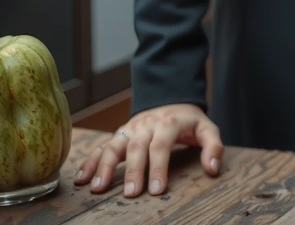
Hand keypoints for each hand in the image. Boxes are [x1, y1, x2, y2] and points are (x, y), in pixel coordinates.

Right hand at [73, 103, 222, 197]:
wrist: (171, 100)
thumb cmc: (189, 122)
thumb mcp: (206, 128)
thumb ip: (213, 146)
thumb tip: (213, 168)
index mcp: (169, 123)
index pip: (162, 144)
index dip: (159, 166)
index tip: (157, 189)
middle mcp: (146, 124)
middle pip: (137, 146)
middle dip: (133, 171)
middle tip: (131, 194)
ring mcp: (130, 128)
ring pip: (114, 145)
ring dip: (104, 166)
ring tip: (98, 188)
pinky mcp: (119, 134)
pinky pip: (102, 146)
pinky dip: (90, 161)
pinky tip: (81, 179)